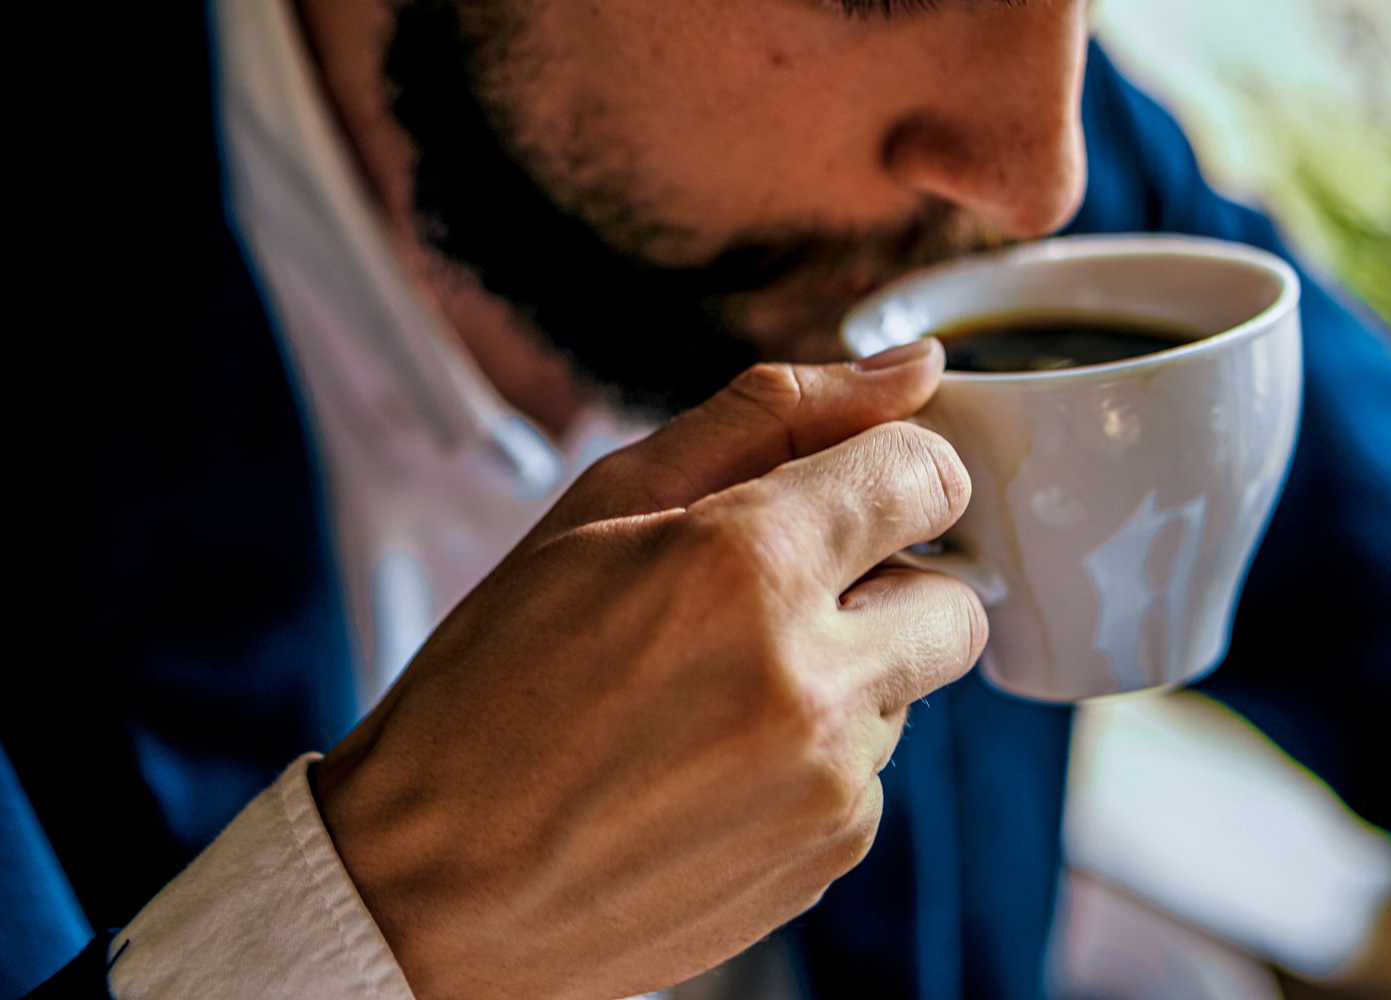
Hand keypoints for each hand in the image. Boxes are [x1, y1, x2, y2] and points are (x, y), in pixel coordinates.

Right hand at [313, 339, 985, 999]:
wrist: (435, 883)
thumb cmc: (496, 681)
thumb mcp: (601, 507)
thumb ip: (771, 415)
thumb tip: (913, 369)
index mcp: (745, 565)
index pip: (928, 475)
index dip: (896, 470)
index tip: (855, 489)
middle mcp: (811, 681)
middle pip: (955, 596)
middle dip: (891, 581)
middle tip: (779, 595)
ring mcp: (829, 783)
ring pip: (911, 688)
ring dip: (848, 672)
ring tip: (716, 691)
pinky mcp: (830, 855)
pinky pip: (872, 774)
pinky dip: (818, 754)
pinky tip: (714, 763)